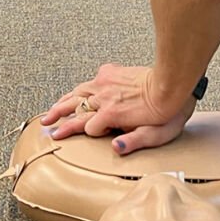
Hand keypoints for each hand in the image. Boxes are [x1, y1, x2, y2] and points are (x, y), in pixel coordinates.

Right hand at [40, 63, 195, 154]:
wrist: (173, 83)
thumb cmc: (167, 112)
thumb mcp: (155, 134)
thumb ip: (134, 142)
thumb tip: (115, 147)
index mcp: (111, 114)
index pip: (85, 126)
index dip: (74, 132)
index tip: (60, 136)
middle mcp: (104, 97)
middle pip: (74, 108)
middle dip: (58, 116)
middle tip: (46, 124)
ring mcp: (105, 83)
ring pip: (78, 93)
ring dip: (63, 102)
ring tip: (52, 110)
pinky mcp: (111, 73)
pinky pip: (91, 81)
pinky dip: (80, 88)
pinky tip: (76, 91)